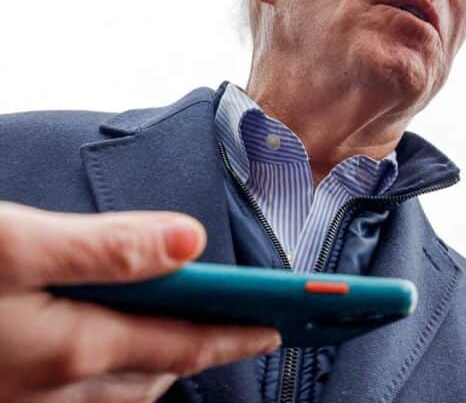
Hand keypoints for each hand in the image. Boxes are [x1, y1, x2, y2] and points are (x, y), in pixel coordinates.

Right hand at [0, 202, 281, 402]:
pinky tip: (91, 348)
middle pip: (152, 376)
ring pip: (113, 394)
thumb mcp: (13, 244)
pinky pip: (71, 399)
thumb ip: (107, 246)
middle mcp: (50, 392)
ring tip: (171, 335)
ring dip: (150, 368)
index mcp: (73, 349)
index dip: (236, 337)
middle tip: (232, 325)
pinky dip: (104, 377)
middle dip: (196, 351)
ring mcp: (19, 402)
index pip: (183, 347)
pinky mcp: (0, 396)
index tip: (276, 331)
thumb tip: (190, 240)